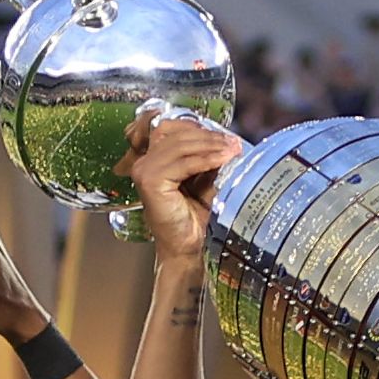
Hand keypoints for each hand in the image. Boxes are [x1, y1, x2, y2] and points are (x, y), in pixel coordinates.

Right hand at [118, 104, 243, 264]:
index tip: (227, 137)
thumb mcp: (206, 181)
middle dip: (209, 136)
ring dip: (210, 145)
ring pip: (180, 145)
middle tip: (234, 143)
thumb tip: (230, 140)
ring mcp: (144, 171)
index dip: (199, 128)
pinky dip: (205, 159)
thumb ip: (210, 159)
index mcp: (155, 159)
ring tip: (233, 150)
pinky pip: (182, 162)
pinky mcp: (150, 181)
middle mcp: (144, 162)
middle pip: (176, 133)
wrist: (189, 250)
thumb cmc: (197, 219)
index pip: (173, 128)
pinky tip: (222, 159)